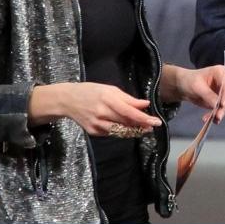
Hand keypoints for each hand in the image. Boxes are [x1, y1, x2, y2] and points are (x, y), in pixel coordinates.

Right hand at [29, 82, 161, 136]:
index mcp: (108, 99)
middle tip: (153, 125)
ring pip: (120, 131)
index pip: (130, 112)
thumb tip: (145, 104)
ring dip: (133, 130)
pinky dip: (120, 130)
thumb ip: (128, 99)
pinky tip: (124, 126)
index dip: (144, 118)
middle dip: (141, 125)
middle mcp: (102, 114)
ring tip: (142, 127)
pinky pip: (111, 133)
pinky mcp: (93, 132)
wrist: (68, 100)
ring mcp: (96, 124)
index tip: (156, 122)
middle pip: (126, 123)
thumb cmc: (91, 91)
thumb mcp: (110, 90)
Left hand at [163, 65, 224, 123]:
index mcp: (220, 72)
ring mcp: (224, 90)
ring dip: (219, 112)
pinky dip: (217, 115)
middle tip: (217, 116)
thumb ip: (208, 95)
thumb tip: (217, 105)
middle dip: (223, 106)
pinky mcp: (220, 99)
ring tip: (211, 119)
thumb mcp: (197, 87)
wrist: (183, 86)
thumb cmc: (189, 81)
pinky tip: (212, 120)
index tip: (222, 105)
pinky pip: (222, 108)